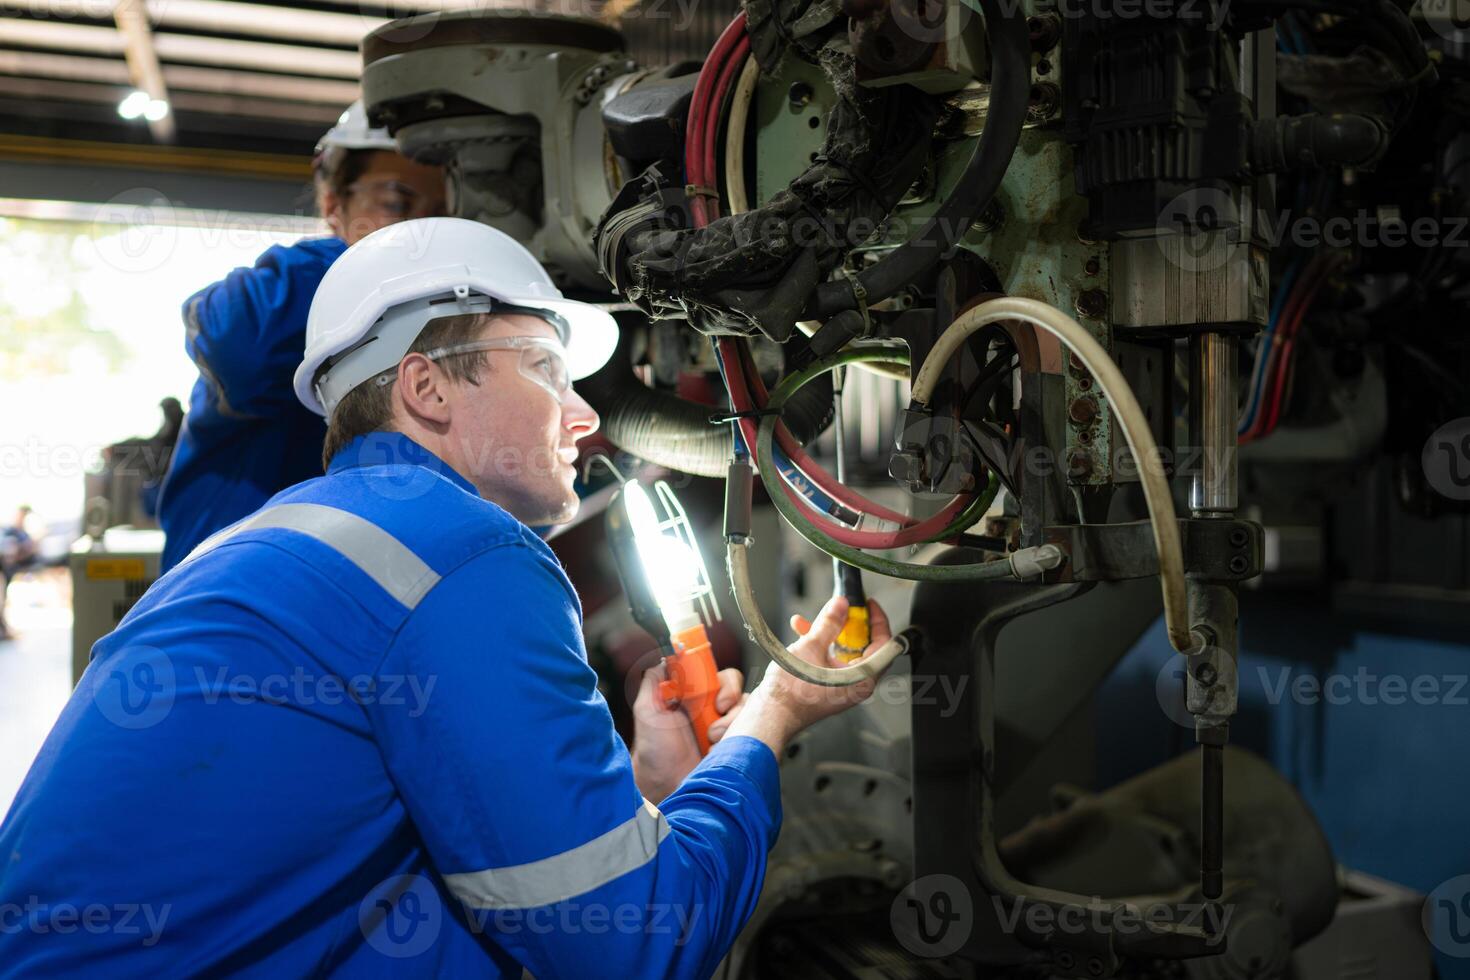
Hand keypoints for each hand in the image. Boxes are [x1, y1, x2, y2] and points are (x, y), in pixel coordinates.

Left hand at [630, 661, 745, 803]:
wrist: (666, 787)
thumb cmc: (655, 753)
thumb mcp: (647, 711)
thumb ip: (654, 682)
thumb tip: (664, 658)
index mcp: (692, 697)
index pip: (715, 674)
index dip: (720, 680)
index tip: (715, 694)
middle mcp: (711, 709)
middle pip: (736, 688)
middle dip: (730, 697)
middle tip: (716, 711)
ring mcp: (725, 727)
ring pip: (745, 708)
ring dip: (731, 721)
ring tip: (711, 739)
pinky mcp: (736, 744)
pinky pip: (753, 730)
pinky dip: (739, 736)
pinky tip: (720, 748)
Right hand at [726, 596, 892, 757]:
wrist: (770, 715)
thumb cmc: (791, 695)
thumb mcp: (811, 648)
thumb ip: (829, 623)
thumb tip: (841, 605)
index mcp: (863, 679)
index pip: (885, 645)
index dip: (878, 621)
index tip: (869, 605)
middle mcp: (856, 684)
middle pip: (865, 646)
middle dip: (851, 624)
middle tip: (844, 608)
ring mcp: (842, 686)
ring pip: (845, 651)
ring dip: (831, 632)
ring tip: (817, 617)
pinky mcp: (828, 686)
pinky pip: (831, 659)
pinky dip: (821, 644)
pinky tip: (802, 630)